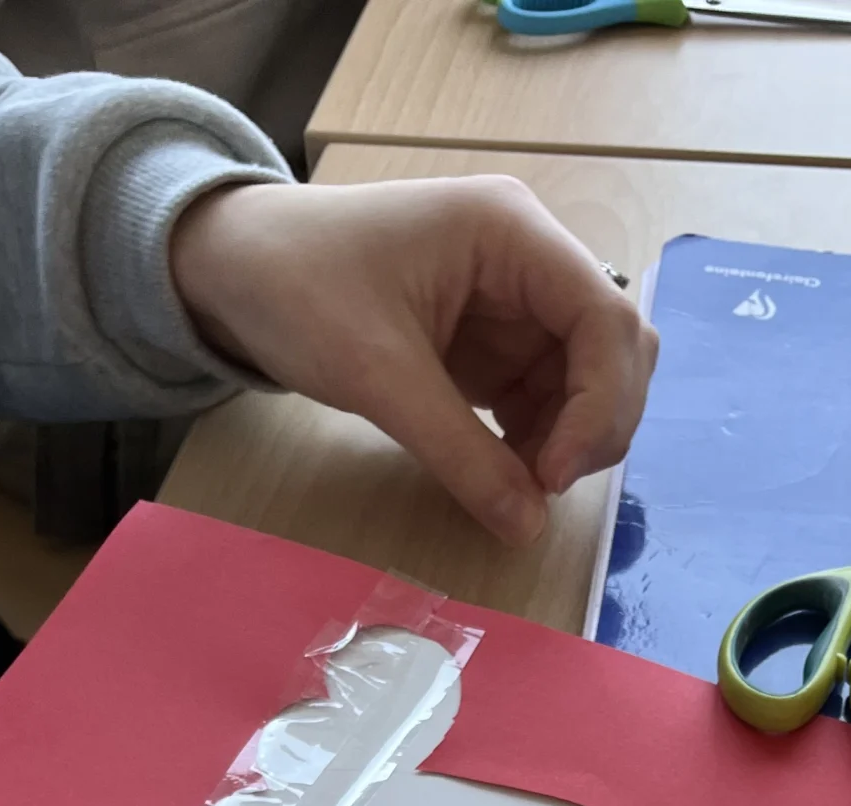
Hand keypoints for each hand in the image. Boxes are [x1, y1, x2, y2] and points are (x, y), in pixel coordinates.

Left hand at [169, 175, 656, 546]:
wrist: (236, 270)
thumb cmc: (298, 288)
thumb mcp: (378, 374)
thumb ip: (460, 454)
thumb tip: (528, 527)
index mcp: (512, 232)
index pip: (606, 318)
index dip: (601, 403)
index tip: (554, 475)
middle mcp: (530, 261)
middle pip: (614, 349)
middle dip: (596, 424)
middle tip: (542, 488)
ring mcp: (516, 304)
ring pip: (588, 381)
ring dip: (570, 440)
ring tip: (518, 485)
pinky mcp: (496, 344)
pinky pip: (547, 400)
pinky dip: (539, 443)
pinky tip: (505, 474)